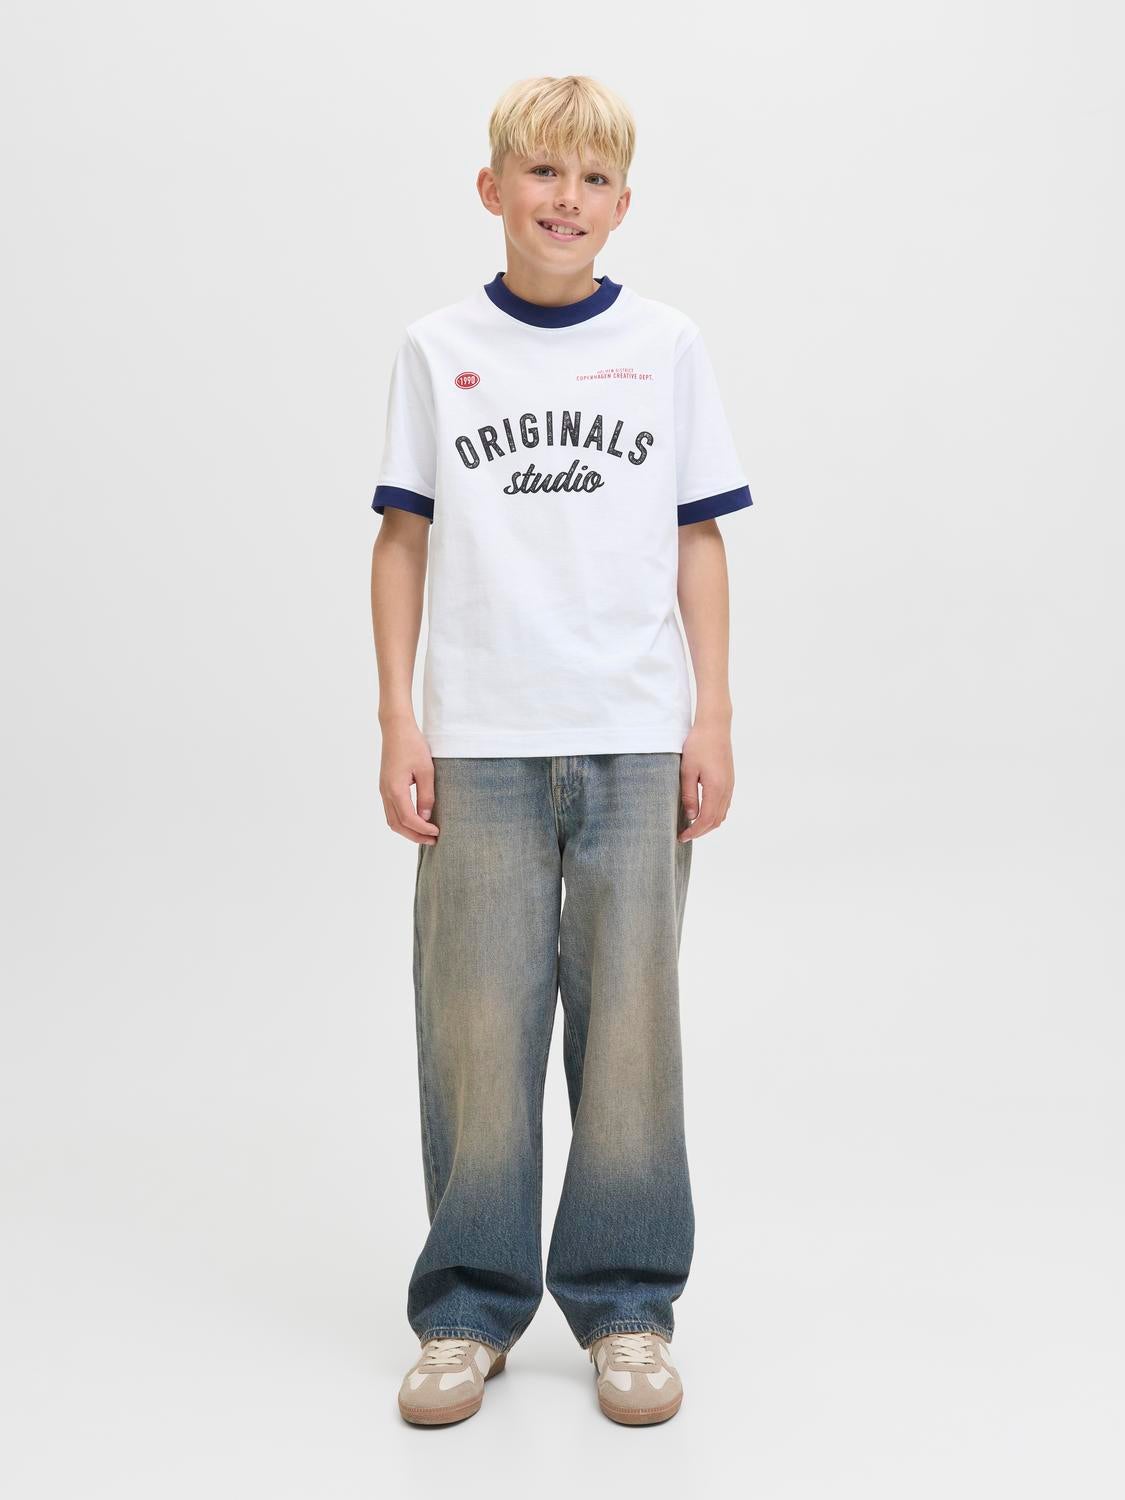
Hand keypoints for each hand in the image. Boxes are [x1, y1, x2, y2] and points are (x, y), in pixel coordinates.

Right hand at [379, 720, 439, 843]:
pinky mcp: (385, 786)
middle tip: (433, 840)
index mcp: (395, 789)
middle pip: (397, 825)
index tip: (437, 833)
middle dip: (414, 836)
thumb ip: (426, 796)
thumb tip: (426, 817)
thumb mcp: (426, 770)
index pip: (409, 819)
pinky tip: (416, 820)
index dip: (423, 829)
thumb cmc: (412, 745)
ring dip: (407, 830)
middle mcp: (386, 792)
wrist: (396, 728)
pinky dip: (402, 821)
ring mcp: (383, 790)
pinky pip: (391, 810)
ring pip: (392, 820)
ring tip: (425, 834)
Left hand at [678, 721, 733, 840]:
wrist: (715, 727)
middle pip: (716, 820)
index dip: (695, 832)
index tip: (682, 836)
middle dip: (701, 831)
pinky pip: (724, 804)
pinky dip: (714, 813)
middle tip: (685, 834)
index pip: (707, 819)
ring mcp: (730, 785)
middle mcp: (726, 789)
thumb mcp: (687, 771)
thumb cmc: (698, 745)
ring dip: (708, 823)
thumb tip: (691, 816)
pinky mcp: (729, 780)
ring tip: (692, 825)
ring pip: (722, 814)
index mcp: (716, 788)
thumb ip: (689, 795)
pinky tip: (702, 811)